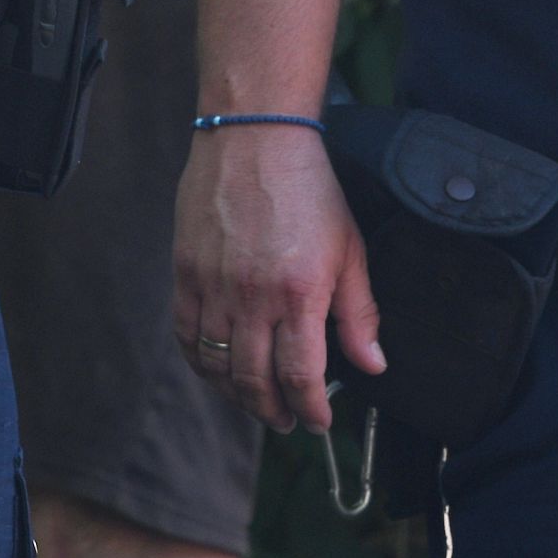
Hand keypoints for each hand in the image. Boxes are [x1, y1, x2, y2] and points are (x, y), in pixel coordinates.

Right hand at [171, 121, 383, 435]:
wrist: (256, 136)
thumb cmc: (309, 188)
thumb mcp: (350, 249)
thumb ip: (359, 314)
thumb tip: (372, 365)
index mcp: (299, 292)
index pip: (301, 376)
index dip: (311, 409)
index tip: (318, 421)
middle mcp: (252, 296)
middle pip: (255, 381)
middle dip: (274, 412)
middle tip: (288, 420)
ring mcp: (213, 285)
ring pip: (216, 366)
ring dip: (237, 395)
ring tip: (256, 401)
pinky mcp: (185, 272)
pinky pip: (186, 335)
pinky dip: (201, 363)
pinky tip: (217, 370)